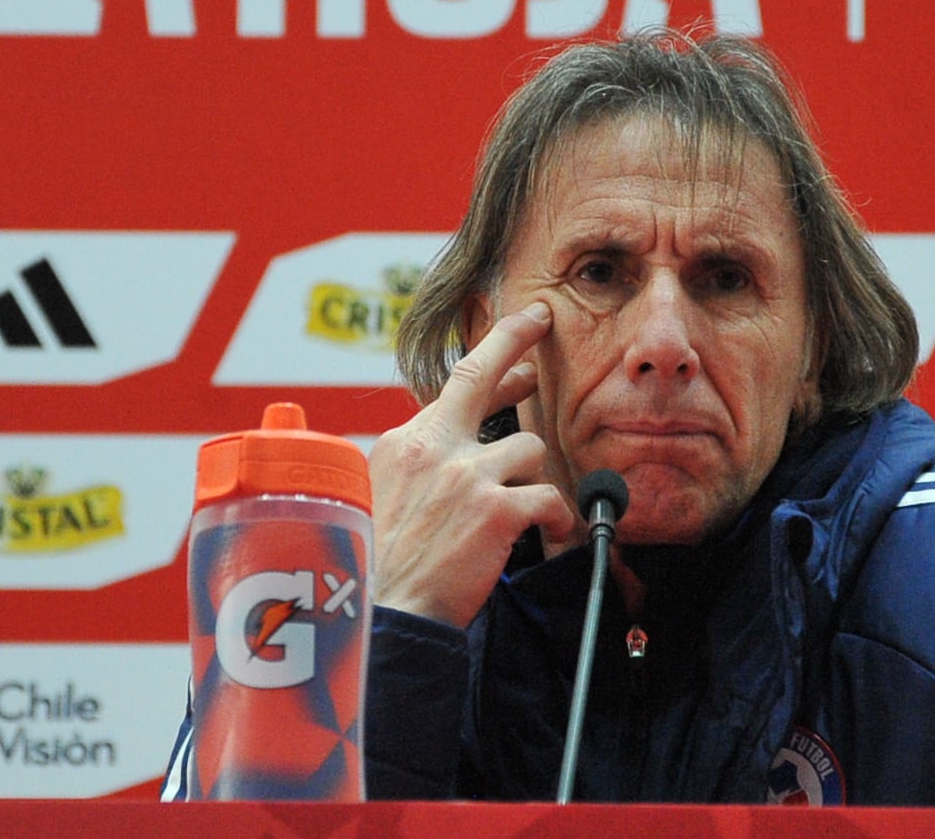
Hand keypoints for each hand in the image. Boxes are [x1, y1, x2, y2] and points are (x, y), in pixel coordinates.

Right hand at [369, 302, 578, 627]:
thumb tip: (448, 453)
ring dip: (535, 478)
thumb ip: (414, 469)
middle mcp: (433, 447)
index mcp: (403, 443)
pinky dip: (556, 517)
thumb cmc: (379, 568)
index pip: (454, 388)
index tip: (515, 345)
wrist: (381, 612)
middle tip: (541, 322)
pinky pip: (548, 498)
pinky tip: (552, 531)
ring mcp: (466, 475)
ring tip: (534, 510)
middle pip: (480, 373)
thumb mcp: (377, 499)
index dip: (492, 361)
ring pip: (529, 448)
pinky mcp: (497, 509)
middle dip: (514, 339)